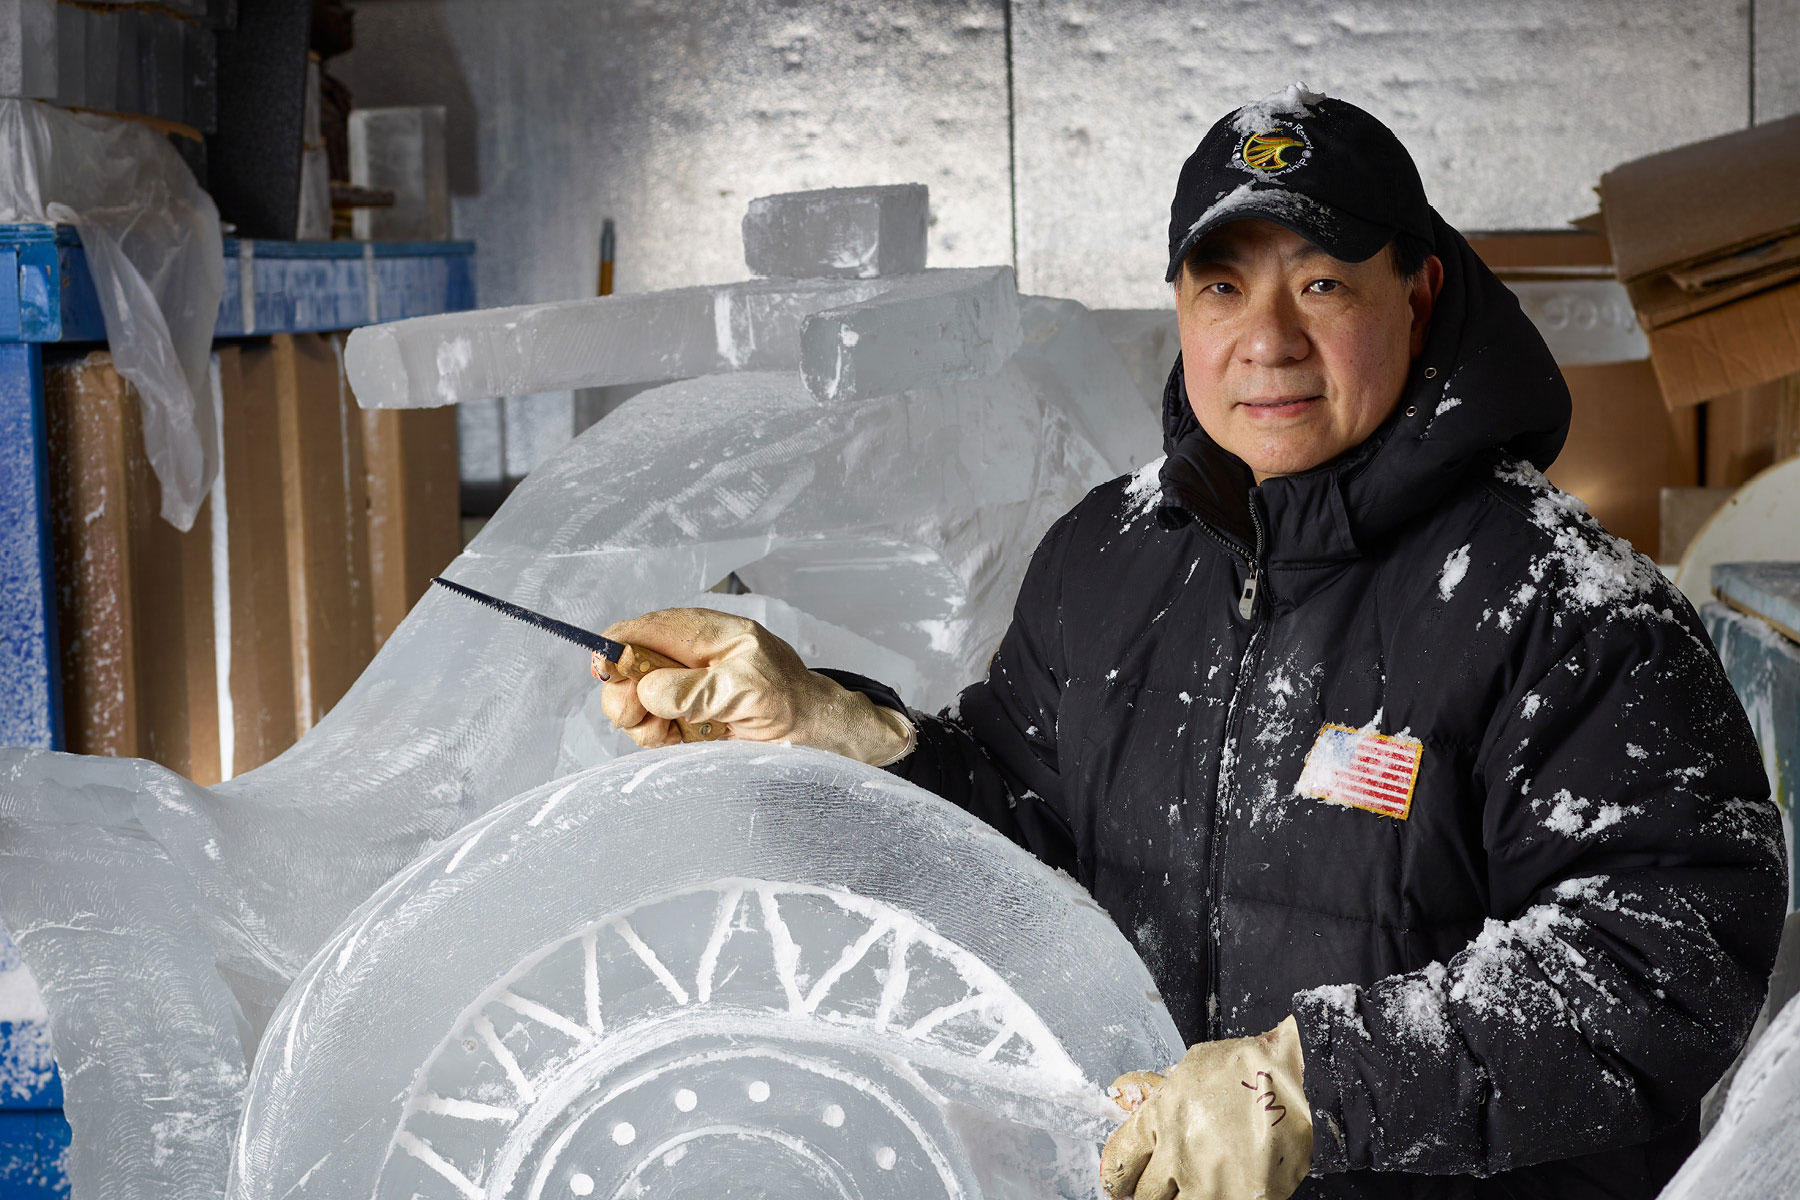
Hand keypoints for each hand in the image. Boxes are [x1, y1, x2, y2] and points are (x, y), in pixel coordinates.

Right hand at [591, 608, 914, 764]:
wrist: (814, 732)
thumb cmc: (790, 700)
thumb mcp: (748, 689)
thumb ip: (697, 689)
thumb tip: (647, 691)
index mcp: (706, 633)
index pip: (647, 628)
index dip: (618, 645)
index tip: (604, 669)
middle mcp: (689, 657)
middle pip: (629, 665)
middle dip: (624, 692)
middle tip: (634, 717)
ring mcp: (684, 687)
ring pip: (633, 700)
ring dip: (641, 721)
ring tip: (672, 732)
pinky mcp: (684, 717)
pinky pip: (649, 726)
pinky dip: (656, 737)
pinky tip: (680, 740)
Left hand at [1101, 1015, 1310, 1199]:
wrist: (1289, 1074)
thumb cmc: (1243, 1066)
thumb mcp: (1188, 1071)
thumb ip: (1161, 1098)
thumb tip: (1140, 1114)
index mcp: (1159, 1118)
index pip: (1121, 1162)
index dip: (1117, 1178)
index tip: (1119, 1185)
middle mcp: (1178, 1152)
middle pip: (1144, 1194)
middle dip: (1145, 1195)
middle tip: (1149, 1194)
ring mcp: (1209, 1179)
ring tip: (1187, 1190)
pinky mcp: (1242, 1197)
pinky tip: (1217, 1192)